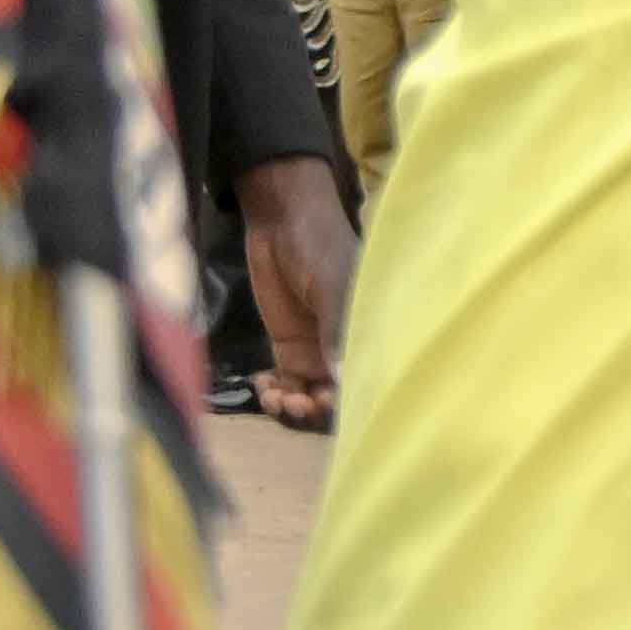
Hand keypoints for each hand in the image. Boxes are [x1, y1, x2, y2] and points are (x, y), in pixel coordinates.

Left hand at [232, 158, 349, 417]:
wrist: (282, 221)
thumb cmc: (319, 246)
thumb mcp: (330, 285)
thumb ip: (335, 331)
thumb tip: (341, 383)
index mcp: (370, 333)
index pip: (367, 379)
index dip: (349, 402)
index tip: (323, 399)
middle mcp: (346, 348)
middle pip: (337, 398)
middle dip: (315, 408)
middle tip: (293, 399)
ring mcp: (318, 350)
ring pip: (309, 396)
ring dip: (290, 405)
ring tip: (271, 393)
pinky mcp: (289, 348)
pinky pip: (284, 384)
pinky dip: (272, 391)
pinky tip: (260, 382)